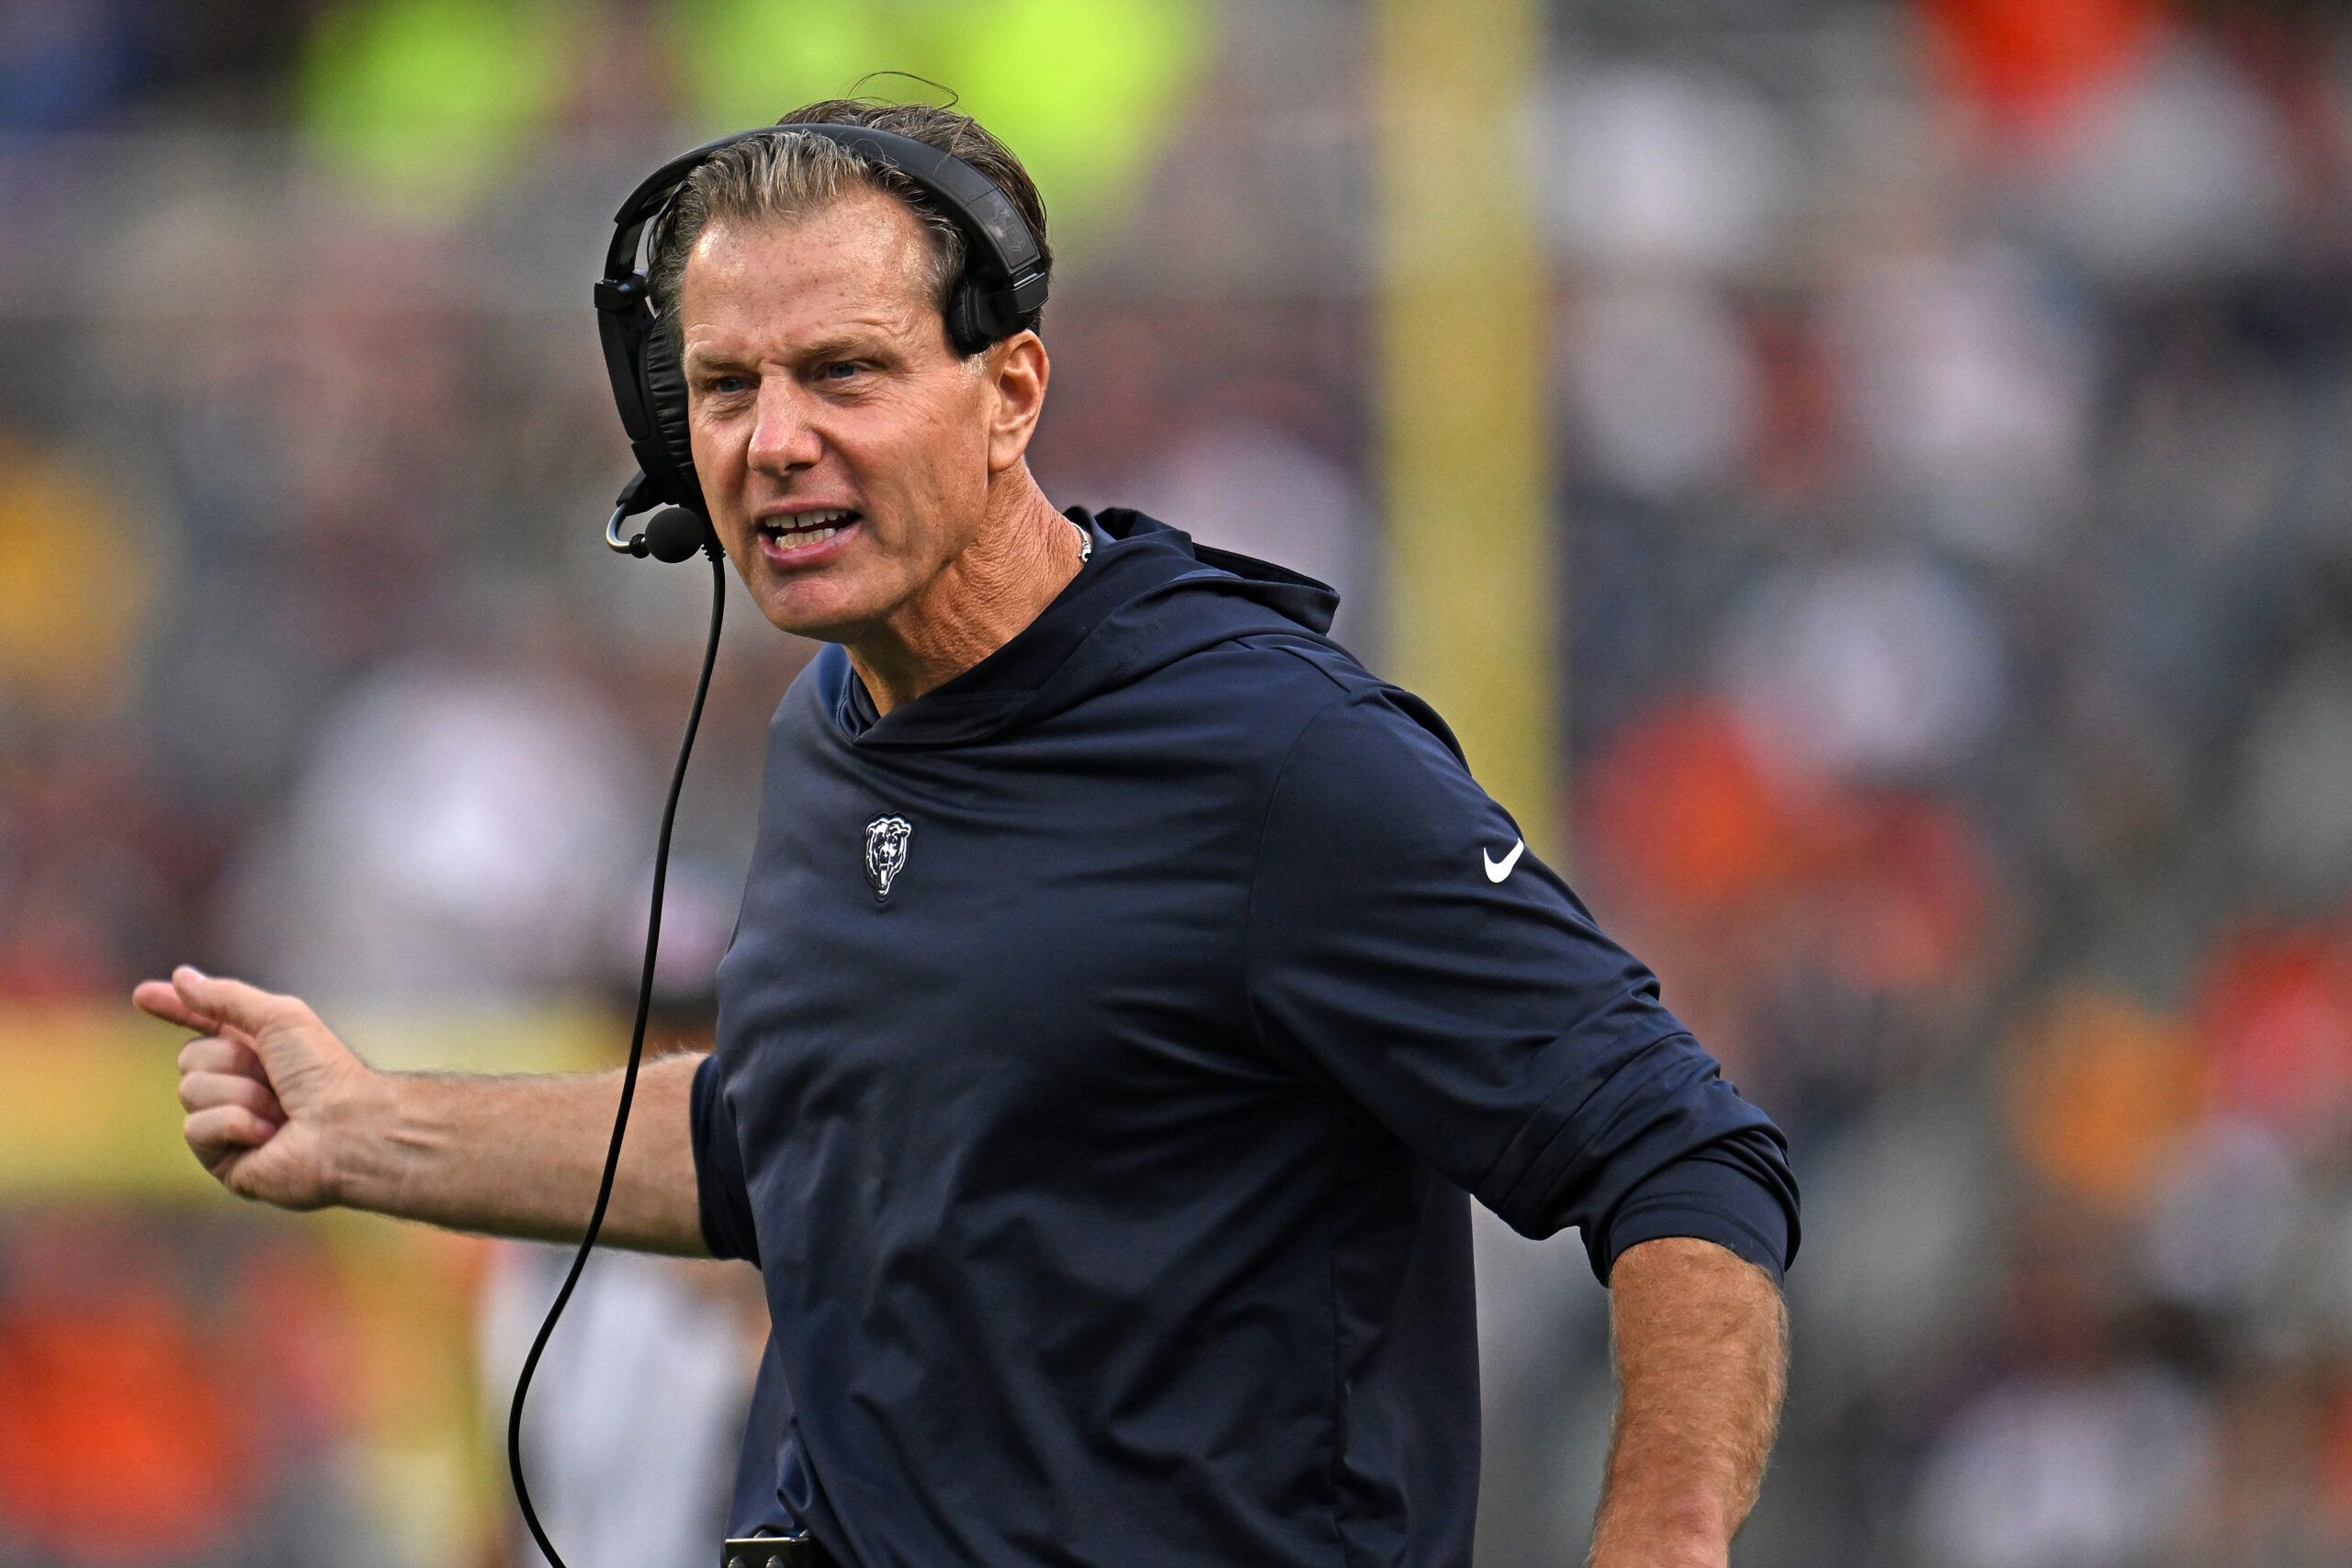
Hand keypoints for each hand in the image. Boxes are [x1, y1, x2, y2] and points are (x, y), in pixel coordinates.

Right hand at [133, 965, 373, 1210]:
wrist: (346, 1126)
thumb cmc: (322, 1072)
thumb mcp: (278, 1018)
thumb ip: (226, 998)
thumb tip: (181, 978)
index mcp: (256, 1049)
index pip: (204, 1024)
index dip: (176, 1008)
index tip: (143, 995)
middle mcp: (239, 1085)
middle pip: (190, 1057)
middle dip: (230, 1060)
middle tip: (274, 1077)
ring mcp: (228, 1124)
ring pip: (191, 1091)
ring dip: (239, 1094)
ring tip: (280, 1110)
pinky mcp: (224, 1160)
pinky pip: (196, 1129)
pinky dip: (234, 1125)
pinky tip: (268, 1136)